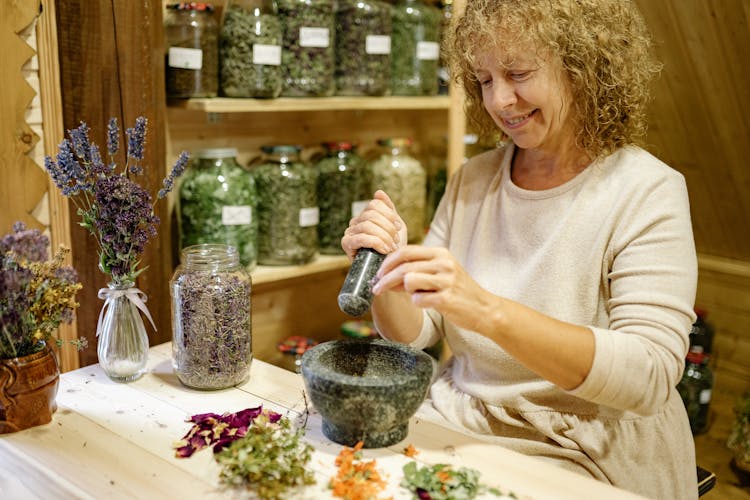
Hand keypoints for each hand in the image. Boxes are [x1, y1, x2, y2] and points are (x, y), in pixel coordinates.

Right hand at [341, 190, 407, 259]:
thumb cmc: (393, 249)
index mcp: (366, 216)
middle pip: (371, 214)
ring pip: (367, 225)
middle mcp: (355, 222)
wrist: (390, 270)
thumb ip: (388, 209)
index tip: (398, 227)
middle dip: (388, 227)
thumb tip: (378, 192)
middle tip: (396, 240)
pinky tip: (385, 250)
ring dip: (384, 237)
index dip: (389, 214)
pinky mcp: (346, 244)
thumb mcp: (396, 227)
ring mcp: (349, 232)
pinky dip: (376, 243)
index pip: (374, 204)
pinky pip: (361, 238)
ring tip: (391, 247)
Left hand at [372, 245, 495, 332]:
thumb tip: (385, 276)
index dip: (387, 262)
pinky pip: (418, 300)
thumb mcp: (440, 273)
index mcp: (440, 253)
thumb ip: (416, 271)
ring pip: (409, 281)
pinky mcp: (446, 299)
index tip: (378, 273)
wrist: (483, 309)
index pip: (406, 251)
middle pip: (403, 267)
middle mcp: (443, 263)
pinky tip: (429, 304)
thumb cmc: (457, 291)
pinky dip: (418, 303)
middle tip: (376, 288)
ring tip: (419, 296)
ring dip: (406, 291)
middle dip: (385, 279)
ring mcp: (446, 281)